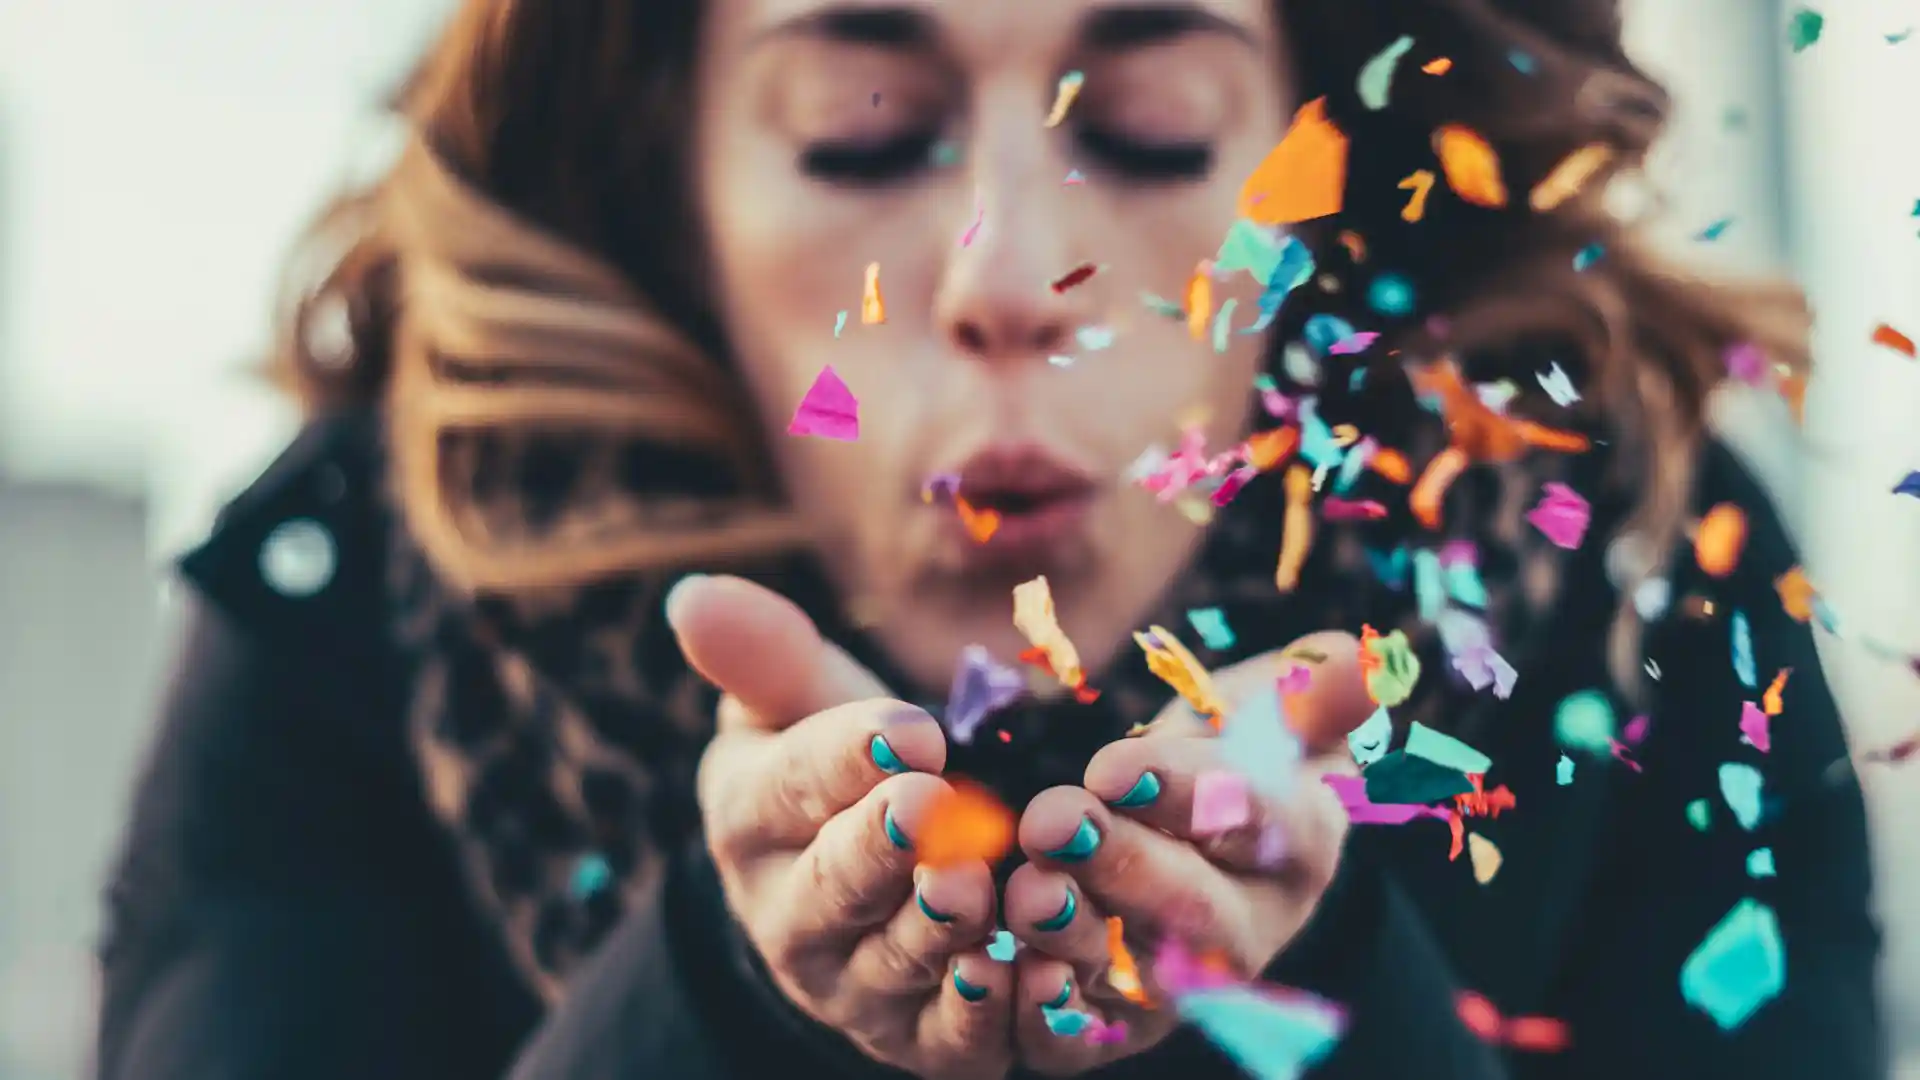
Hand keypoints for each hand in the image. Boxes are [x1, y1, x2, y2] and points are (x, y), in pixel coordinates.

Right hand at [670, 576, 1011, 1079]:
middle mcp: (790, 914)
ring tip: (977, 889)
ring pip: (894, 962)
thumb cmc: (836, 768)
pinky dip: (983, 1015)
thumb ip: (766, 654)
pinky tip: (1021, 973)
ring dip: (937, 930)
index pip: (791, 784)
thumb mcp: (799, 704)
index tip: (908, 728)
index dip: (846, 757)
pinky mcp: (920, 1042)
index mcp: (752, 818)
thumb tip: (694, 594)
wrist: (866, 883)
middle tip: (934, 807)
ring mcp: (852, 987)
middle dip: (882, 847)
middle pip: (833, 884)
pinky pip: (950, 1039)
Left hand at [999, 632, 1370, 1074]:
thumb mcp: (1282, 707)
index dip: (1189, 794)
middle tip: (1055, 820)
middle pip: (1195, 908)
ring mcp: (1186, 983)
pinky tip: (1005, 974)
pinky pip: (1086, 1034)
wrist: (1196, 830)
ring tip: (1028, 890)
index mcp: (1299, 840)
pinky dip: (1047, 1013)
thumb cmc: (1240, 751)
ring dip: (1075, 936)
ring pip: (1136, 976)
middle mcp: (1250, 924)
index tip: (1115, 768)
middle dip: (1123, 865)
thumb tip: (1358, 659)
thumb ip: (1314, 687)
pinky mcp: (1120, 1021)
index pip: (1257, 818)